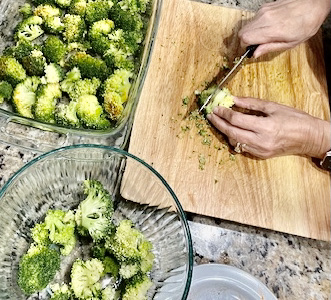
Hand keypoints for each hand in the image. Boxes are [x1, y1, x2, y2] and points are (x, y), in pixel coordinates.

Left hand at [207, 97, 330, 158]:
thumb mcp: (273, 107)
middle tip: (210, 115)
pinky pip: (242, 147)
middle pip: (231, 133)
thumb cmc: (295, 119)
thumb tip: (233, 99)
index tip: (216, 107)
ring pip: (235, 142)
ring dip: (225, 132)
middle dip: (218, 123)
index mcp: (265, 127)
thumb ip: (251, 104)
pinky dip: (234, 138)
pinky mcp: (261, 155)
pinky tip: (231, 131)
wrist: (309, 138)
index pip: (237, 120)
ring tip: (219, 121)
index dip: (224, 113)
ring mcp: (260, 150)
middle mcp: (261, 141)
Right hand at [239, 0, 330, 57]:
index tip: (252, 50)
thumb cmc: (306, 22)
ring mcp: (264, 11)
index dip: (246, 46)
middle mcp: (265, 18)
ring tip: (265, 36)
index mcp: (271, 29)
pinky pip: (254, 19)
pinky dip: (257, 26)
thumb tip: (256, 53)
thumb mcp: (290, 43)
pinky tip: (268, 27)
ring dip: (252, 33)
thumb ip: (270, 48)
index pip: (245, 38)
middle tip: (257, 45)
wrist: (313, 3)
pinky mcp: (265, 7)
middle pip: (242, 32)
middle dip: (246, 41)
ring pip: (247, 25)